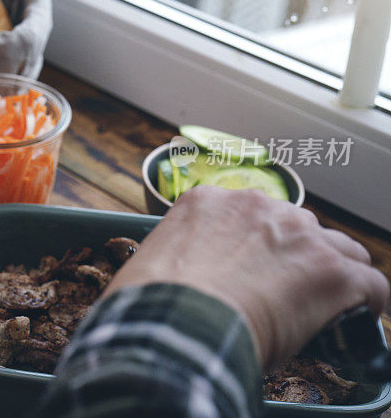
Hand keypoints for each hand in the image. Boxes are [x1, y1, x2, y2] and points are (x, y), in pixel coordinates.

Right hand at [105, 185, 388, 367]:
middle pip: (297, 227)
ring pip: (340, 249)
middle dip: (294, 255)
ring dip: (331, 274)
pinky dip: (365, 302)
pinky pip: (369, 283)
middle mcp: (256, 205)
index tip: (251, 270)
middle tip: (280, 291)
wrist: (177, 321)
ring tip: (318, 305)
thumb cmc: (153, 302)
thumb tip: (195, 280)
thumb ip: (184, 255)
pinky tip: (354, 318)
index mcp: (209, 201)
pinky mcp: (331, 270)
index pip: (249, 215)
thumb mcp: (156, 260)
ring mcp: (298, 234)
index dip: (254, 247)